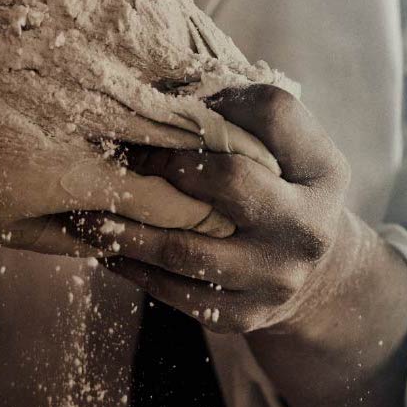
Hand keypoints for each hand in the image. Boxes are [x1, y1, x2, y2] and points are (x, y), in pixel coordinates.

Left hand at [63, 84, 367, 335]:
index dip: (220, 98)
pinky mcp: (244, 315)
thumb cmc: (284, 193)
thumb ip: (245, 120)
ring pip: (184, 249)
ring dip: (125, 228)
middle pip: (230, 180)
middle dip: (163, 162)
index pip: (275, 112)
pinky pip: (173, 291)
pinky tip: (103, 247)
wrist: (321, 279)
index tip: (172, 102)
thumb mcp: (290, 153)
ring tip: (82, 211)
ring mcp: (276, 277)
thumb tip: (161, 92)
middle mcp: (308, 226)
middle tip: (116, 154)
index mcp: (323, 171)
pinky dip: (131, 267)